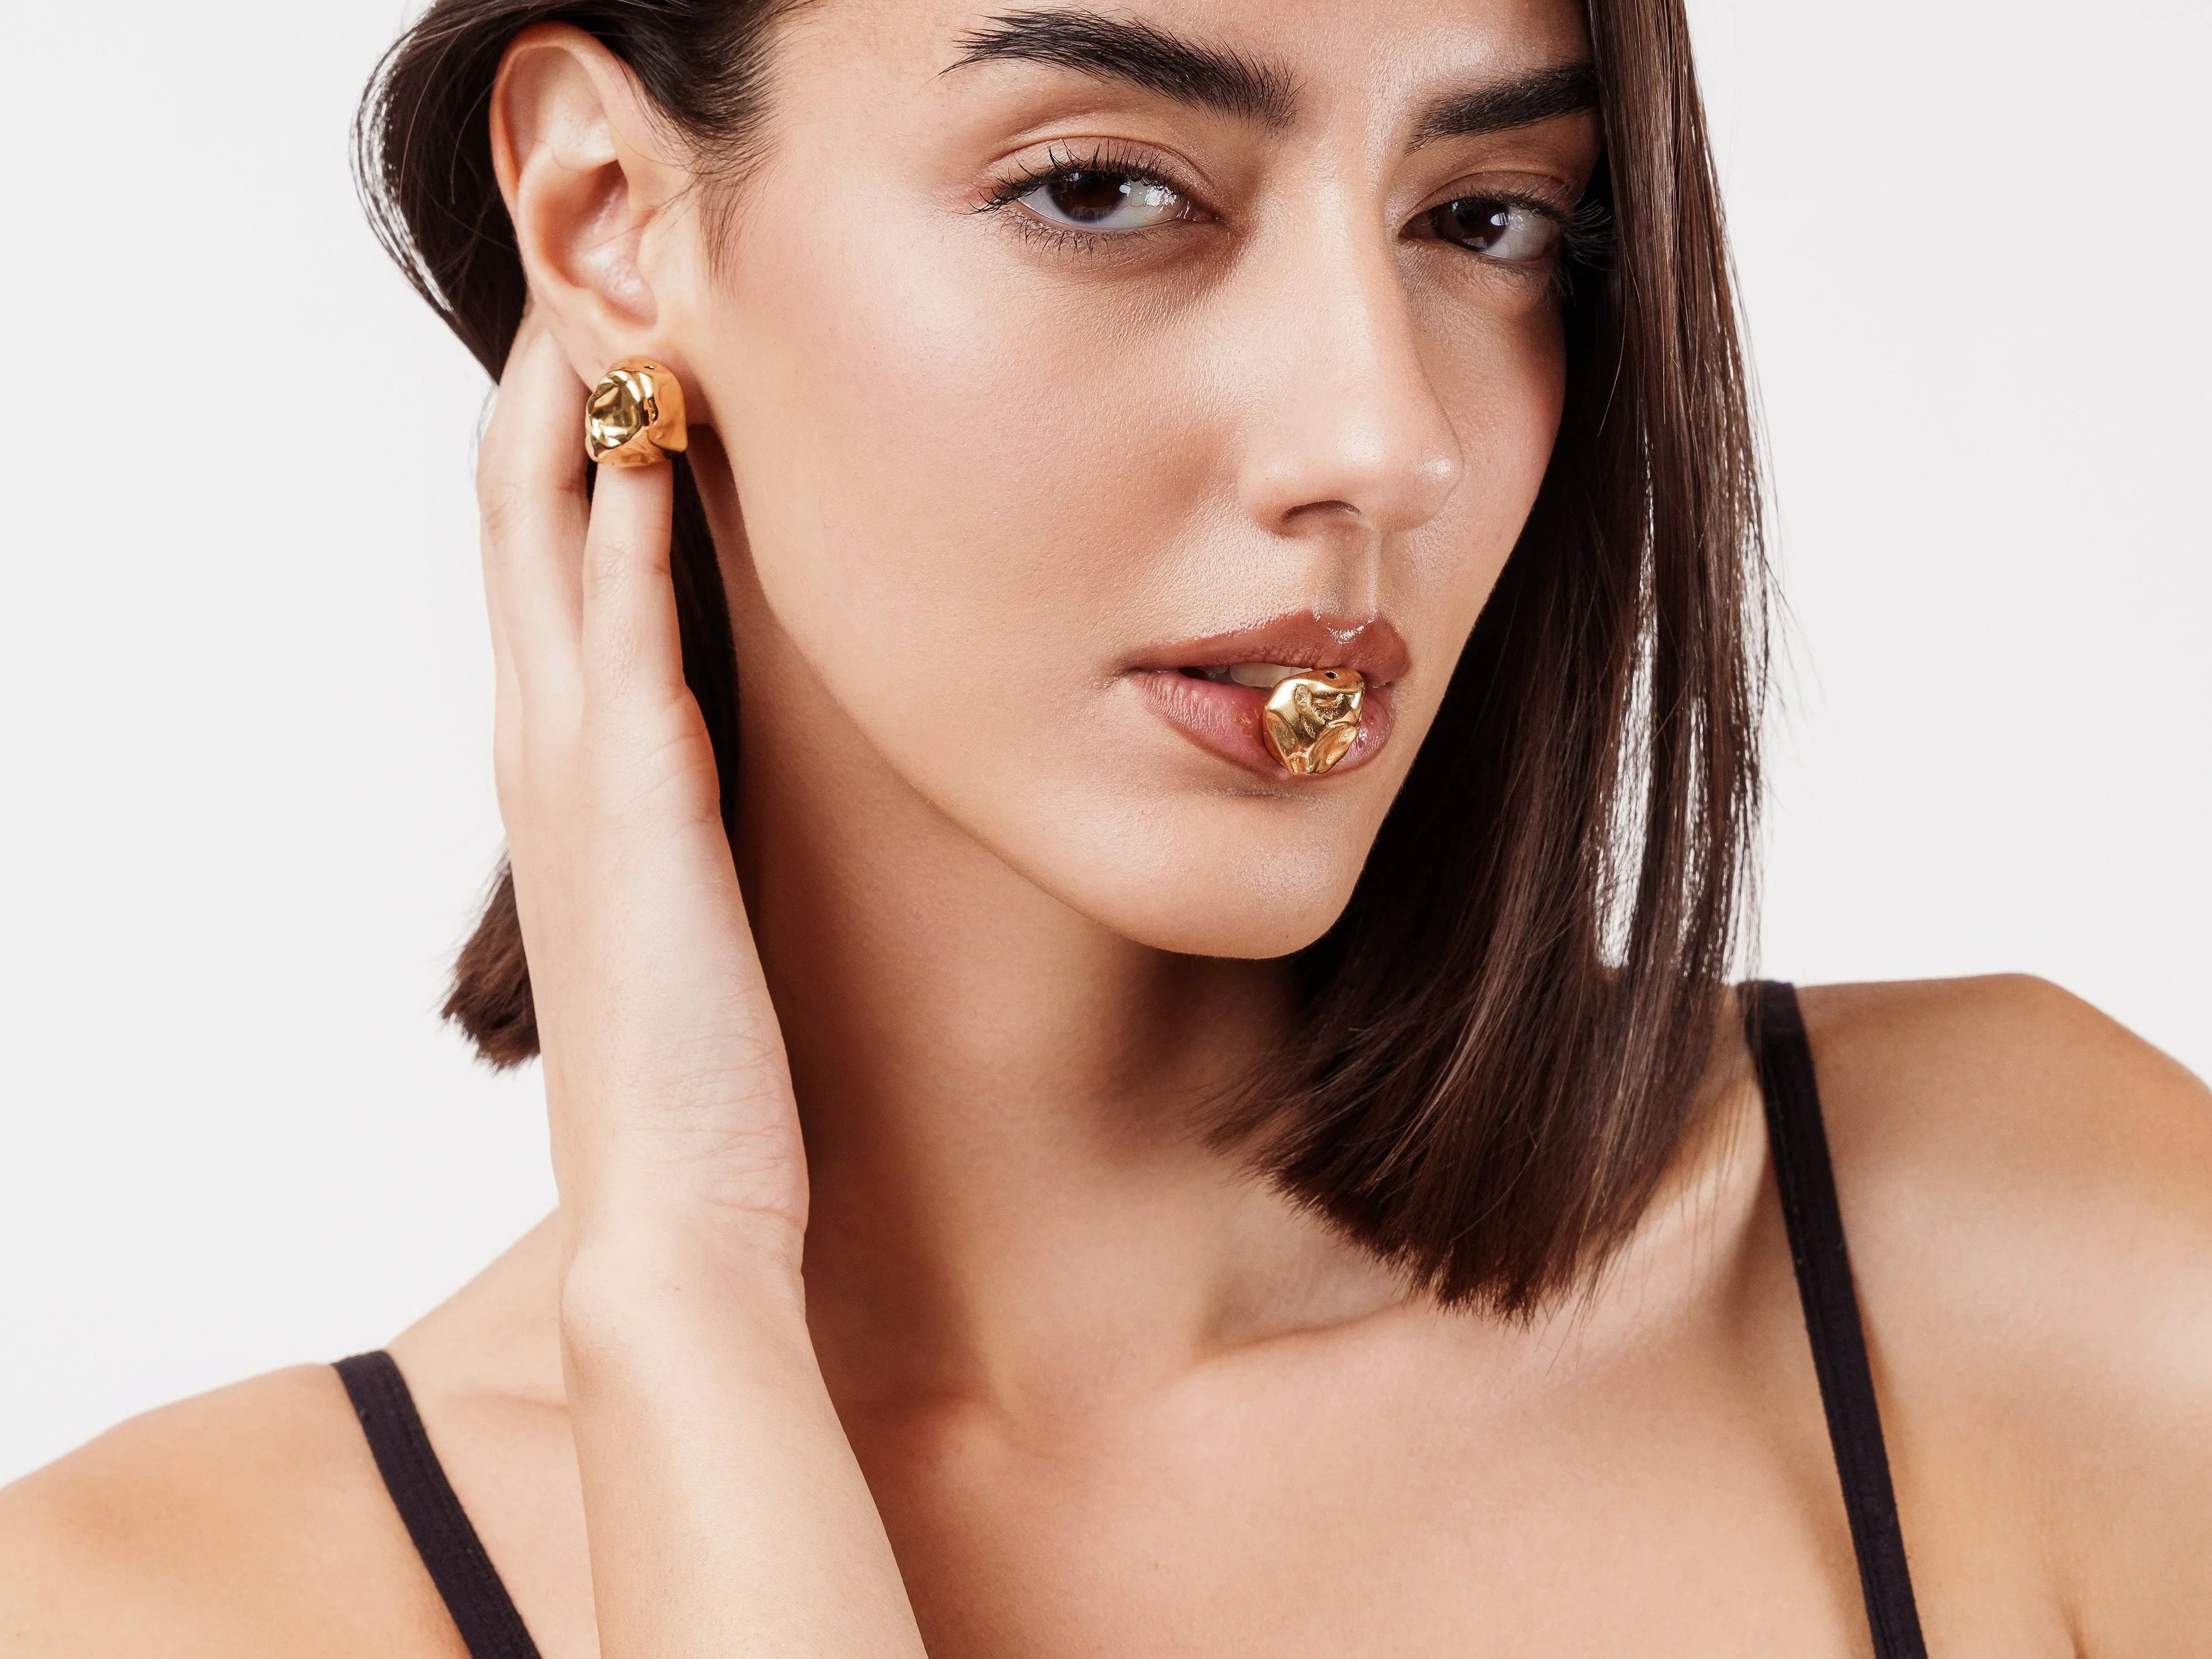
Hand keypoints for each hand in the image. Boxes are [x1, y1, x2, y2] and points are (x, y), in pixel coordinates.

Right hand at [475, 312, 805, 1272]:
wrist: (679, 1215)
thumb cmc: (700, 1079)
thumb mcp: (681, 913)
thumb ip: (679, 818)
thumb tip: (715, 746)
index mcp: (566, 777)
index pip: (540, 569)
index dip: (557, 443)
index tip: (606, 340)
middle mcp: (551, 754)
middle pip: (522, 520)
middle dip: (548, 386)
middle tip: (587, 263)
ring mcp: (581, 777)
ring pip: (551, 545)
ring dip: (576, 410)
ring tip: (610, 289)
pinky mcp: (641, 810)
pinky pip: (626, 631)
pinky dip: (633, 524)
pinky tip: (665, 434)